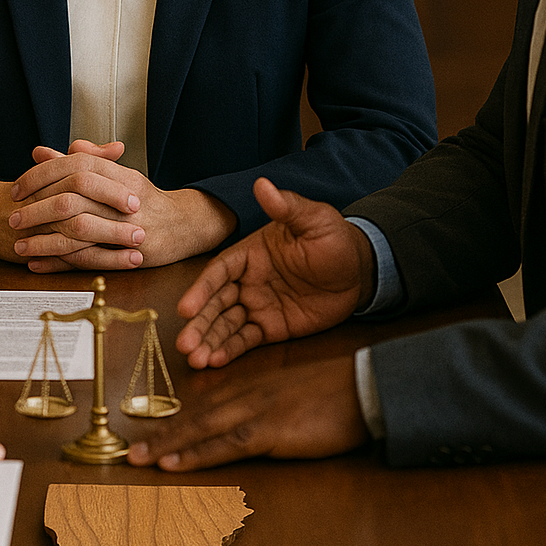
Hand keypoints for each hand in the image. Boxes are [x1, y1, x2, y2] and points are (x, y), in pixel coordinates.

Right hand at [0, 157, 143, 265]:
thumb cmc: (26, 192)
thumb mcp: (57, 170)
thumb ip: (88, 157)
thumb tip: (117, 147)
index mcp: (52, 177)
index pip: (84, 176)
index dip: (112, 187)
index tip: (138, 194)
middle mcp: (45, 199)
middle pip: (82, 203)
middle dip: (114, 215)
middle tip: (142, 221)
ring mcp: (39, 225)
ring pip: (77, 232)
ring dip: (110, 241)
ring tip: (138, 248)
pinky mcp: (38, 249)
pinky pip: (70, 257)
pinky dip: (98, 261)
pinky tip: (120, 265)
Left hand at [9, 141, 234, 271]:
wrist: (185, 224)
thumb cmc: (144, 198)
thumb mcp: (115, 173)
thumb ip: (77, 162)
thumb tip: (41, 151)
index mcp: (116, 173)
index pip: (72, 167)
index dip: (41, 176)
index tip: (17, 187)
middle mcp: (121, 197)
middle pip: (71, 198)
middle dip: (36, 209)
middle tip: (13, 217)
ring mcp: (126, 226)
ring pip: (77, 230)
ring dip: (44, 239)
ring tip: (19, 245)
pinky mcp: (128, 253)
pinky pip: (87, 259)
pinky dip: (59, 263)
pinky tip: (37, 265)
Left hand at [127, 353, 367, 470]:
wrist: (366, 388)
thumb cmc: (340, 396)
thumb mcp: (297, 397)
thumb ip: (272, 409)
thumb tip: (255, 429)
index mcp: (255, 386)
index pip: (208, 405)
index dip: (179, 421)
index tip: (154, 434)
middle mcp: (249, 393)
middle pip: (196, 416)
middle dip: (162, 433)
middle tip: (131, 450)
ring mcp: (257, 410)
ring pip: (201, 428)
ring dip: (168, 443)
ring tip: (140, 458)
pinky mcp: (269, 429)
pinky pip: (224, 444)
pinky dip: (195, 454)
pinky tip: (174, 463)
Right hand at [175, 177, 375, 367]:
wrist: (361, 270)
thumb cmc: (334, 239)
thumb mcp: (313, 219)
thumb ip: (286, 207)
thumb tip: (262, 184)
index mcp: (250, 254)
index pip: (219, 272)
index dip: (201, 290)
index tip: (187, 308)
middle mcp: (248, 280)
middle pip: (215, 303)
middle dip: (199, 324)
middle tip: (184, 344)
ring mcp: (258, 305)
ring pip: (226, 324)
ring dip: (209, 340)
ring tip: (194, 359)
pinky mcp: (271, 327)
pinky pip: (247, 339)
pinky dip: (230, 350)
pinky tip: (215, 361)